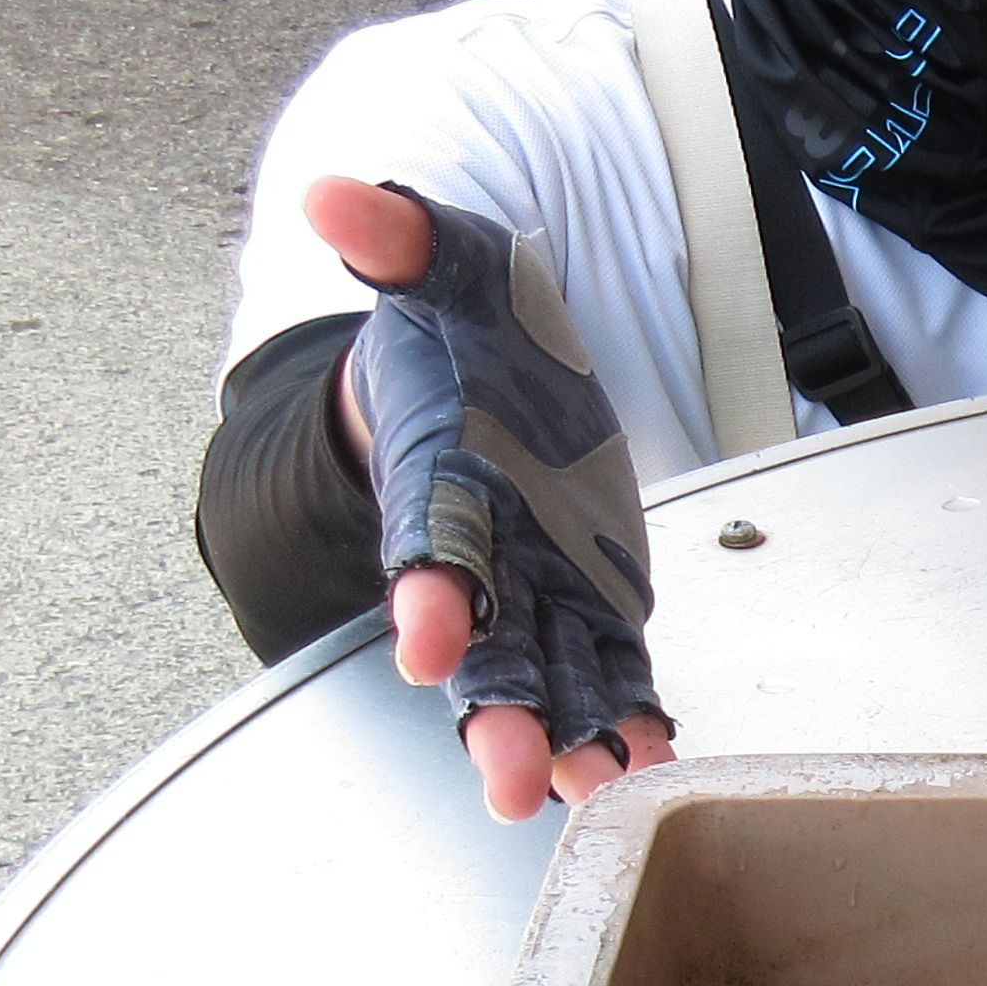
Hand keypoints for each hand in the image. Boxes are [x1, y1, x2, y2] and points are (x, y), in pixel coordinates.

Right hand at [308, 175, 677, 822]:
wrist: (488, 368)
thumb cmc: (460, 323)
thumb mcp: (441, 260)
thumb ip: (396, 235)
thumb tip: (336, 194)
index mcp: (439, 480)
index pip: (426, 544)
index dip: (427, 592)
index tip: (425, 641)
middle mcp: (484, 555)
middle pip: (483, 649)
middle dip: (496, 713)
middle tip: (508, 778)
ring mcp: (542, 590)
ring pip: (549, 682)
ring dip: (568, 740)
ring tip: (591, 792)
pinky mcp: (599, 605)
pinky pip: (614, 675)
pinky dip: (630, 720)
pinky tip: (650, 763)